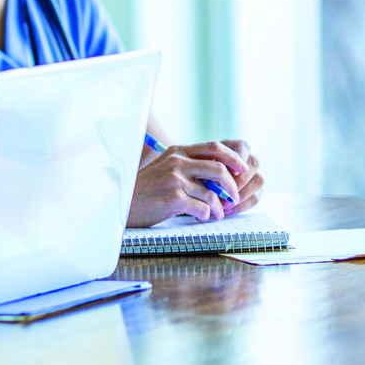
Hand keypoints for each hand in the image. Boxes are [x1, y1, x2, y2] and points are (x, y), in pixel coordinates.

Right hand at [128, 140, 259, 226]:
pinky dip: (206, 216)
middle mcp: (177, 163)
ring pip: (212, 194)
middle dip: (232, 186)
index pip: (214, 147)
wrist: (122, 203)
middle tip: (234, 198)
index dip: (233, 158)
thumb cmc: (145, 188)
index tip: (242, 169)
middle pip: (219, 169)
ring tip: (216, 214)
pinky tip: (200, 218)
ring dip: (219, 208)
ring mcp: (175, 181)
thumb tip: (221, 174)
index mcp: (177, 151)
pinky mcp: (174, 199)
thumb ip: (188, 166)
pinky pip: (203, 209)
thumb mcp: (165, 167)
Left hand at [190, 139, 262, 214]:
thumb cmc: (196, 169)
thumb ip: (208, 167)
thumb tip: (214, 181)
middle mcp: (247, 158)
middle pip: (254, 164)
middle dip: (241, 179)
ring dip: (243, 193)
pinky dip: (242, 205)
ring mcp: (252, 173)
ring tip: (225, 204)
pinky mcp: (253, 189)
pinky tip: (227, 210)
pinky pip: (255, 197)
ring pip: (259, 180)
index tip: (231, 172)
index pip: (244, 147)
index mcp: (235, 146)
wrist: (196, 180)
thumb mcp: (198, 164)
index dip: (239, 159)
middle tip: (227, 192)